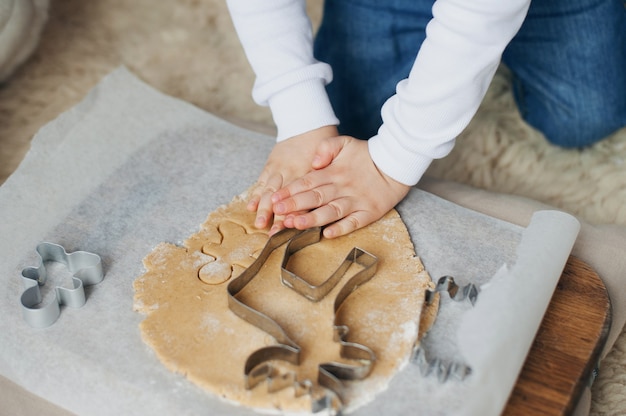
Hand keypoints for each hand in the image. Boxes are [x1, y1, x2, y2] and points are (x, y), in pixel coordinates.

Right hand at [248, 125, 338, 232]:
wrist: (306, 121)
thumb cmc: (323, 141)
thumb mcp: (333, 157)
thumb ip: (327, 175)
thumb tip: (322, 194)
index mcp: (308, 173)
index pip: (302, 198)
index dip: (296, 214)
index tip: (291, 228)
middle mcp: (291, 172)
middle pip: (283, 198)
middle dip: (277, 218)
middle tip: (272, 234)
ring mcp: (279, 169)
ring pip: (269, 191)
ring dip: (264, 209)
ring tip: (259, 224)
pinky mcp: (271, 165)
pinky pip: (261, 181)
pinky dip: (256, 194)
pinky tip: (251, 207)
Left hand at [271, 135, 410, 237]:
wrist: (396, 163)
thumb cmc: (366, 155)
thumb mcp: (345, 142)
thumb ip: (326, 147)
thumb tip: (313, 163)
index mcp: (333, 173)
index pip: (307, 182)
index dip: (291, 191)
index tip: (275, 198)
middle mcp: (342, 188)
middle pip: (315, 198)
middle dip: (295, 205)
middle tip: (278, 211)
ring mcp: (355, 201)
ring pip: (331, 212)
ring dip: (313, 218)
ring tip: (295, 224)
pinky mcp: (369, 212)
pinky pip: (354, 222)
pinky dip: (342, 228)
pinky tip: (327, 234)